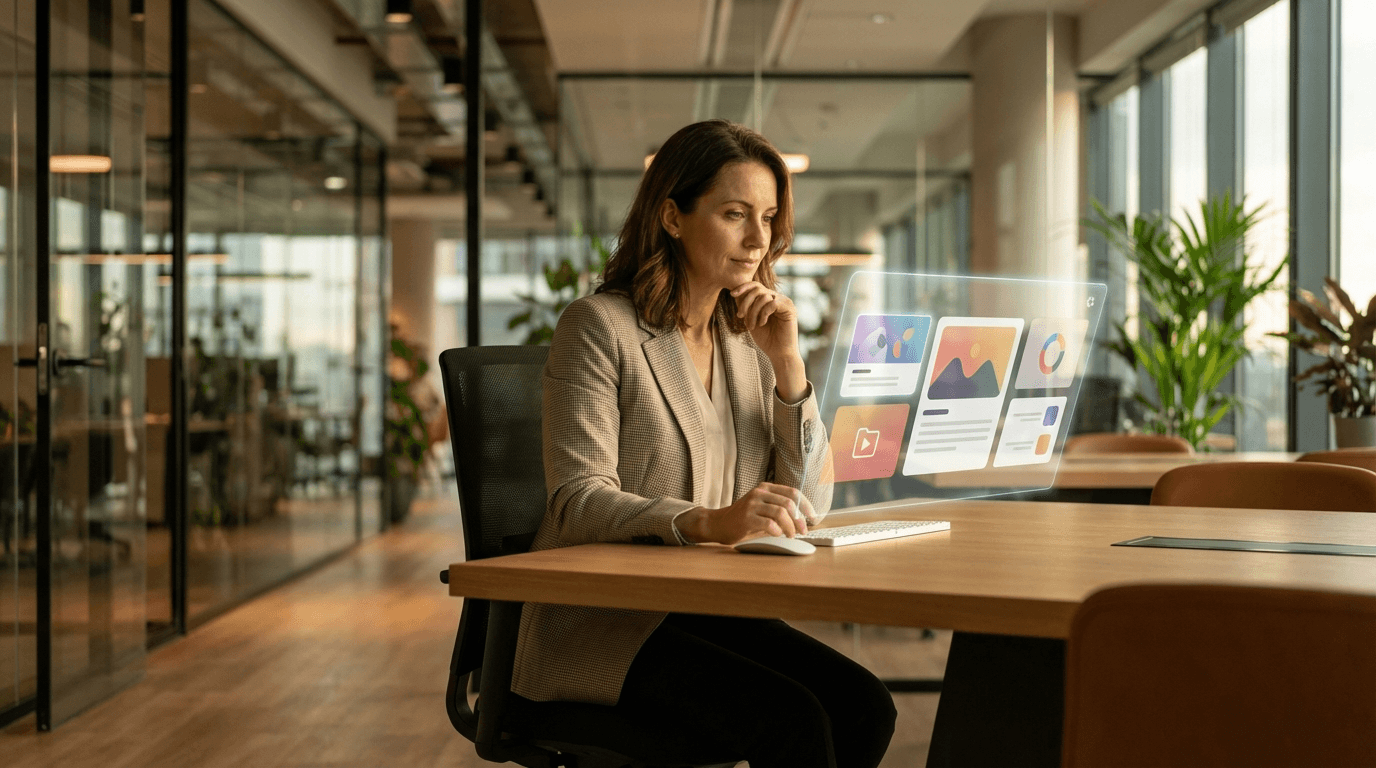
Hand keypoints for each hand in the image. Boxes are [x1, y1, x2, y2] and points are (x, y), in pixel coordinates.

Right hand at [679, 483, 808, 544]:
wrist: (718, 524)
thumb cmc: (743, 519)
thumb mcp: (761, 508)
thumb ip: (778, 510)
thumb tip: (801, 520)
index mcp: (765, 488)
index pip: (792, 492)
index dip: (805, 505)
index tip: (812, 517)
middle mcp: (759, 492)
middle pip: (788, 503)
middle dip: (799, 519)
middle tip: (802, 530)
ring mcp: (752, 504)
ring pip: (780, 513)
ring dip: (790, 527)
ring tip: (790, 535)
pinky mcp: (746, 517)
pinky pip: (768, 523)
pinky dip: (777, 531)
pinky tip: (777, 535)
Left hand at [730, 282, 798, 363]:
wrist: (779, 353)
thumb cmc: (766, 339)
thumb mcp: (751, 321)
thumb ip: (746, 308)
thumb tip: (735, 293)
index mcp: (769, 299)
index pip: (756, 286)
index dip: (743, 288)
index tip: (732, 294)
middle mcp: (778, 298)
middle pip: (757, 289)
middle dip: (745, 302)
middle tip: (739, 316)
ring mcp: (784, 302)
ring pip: (763, 296)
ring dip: (753, 311)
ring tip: (752, 325)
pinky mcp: (789, 308)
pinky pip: (772, 304)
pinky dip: (763, 314)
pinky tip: (762, 323)